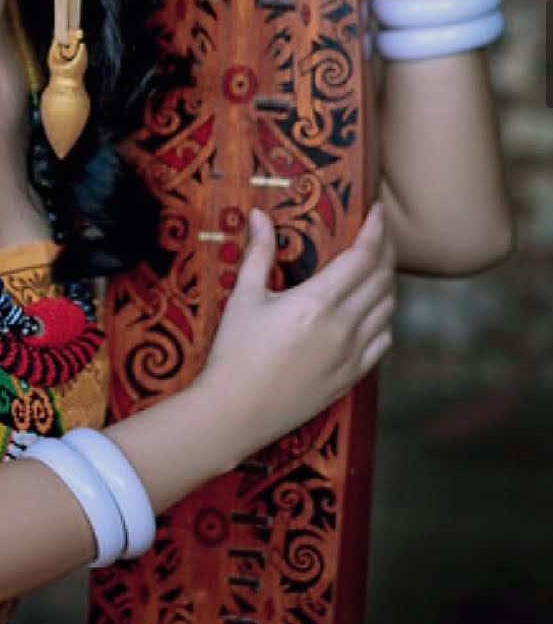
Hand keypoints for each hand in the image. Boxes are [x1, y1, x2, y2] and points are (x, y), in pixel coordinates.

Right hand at [194, 202, 394, 464]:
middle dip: (386, 249)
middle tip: (380, 232)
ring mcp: (351, 355)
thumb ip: (258, 254)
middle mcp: (342, 328)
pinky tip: (374, 311)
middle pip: (382, 279)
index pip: (362, 256)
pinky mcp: (350, 377)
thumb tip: (260, 216)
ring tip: (378, 267)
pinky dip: (385, 319)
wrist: (235, 413)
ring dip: (388, 283)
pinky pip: (383, 342)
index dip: (376, 230)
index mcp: (316, 303)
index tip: (378, 210)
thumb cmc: (233, 354)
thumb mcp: (243, 298)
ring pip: (388, 309)